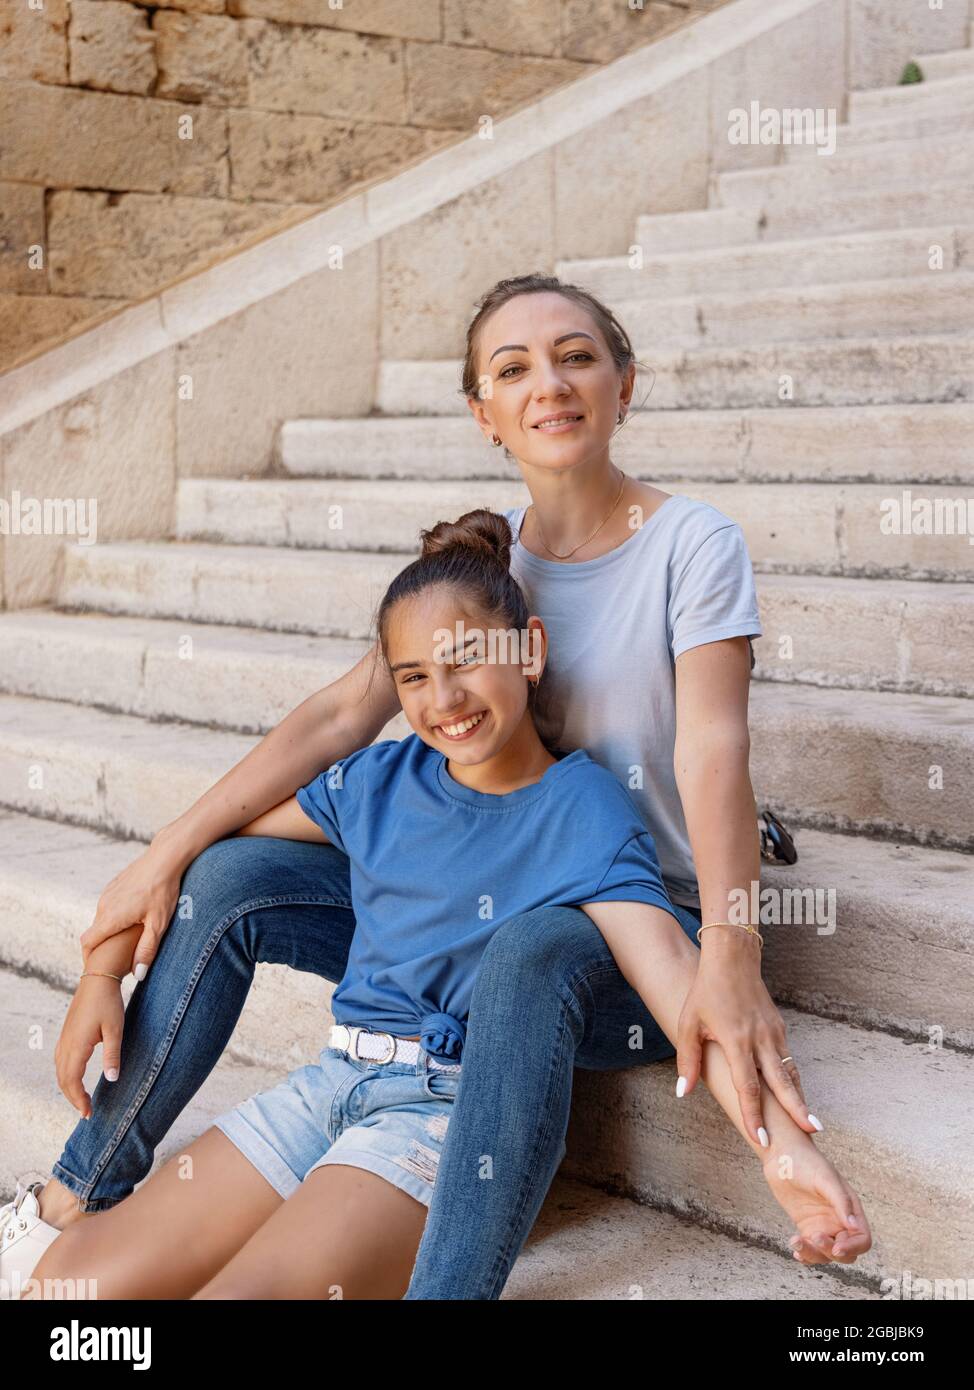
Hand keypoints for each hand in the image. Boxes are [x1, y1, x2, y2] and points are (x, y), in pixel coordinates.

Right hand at [54, 976, 125, 1118]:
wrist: (98, 978)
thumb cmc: (108, 1002)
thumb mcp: (115, 1030)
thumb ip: (113, 1056)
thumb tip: (112, 1080)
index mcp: (77, 1045)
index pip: (72, 1081)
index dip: (78, 1099)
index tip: (88, 1113)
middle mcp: (66, 1044)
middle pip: (63, 1079)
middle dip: (73, 1098)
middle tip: (87, 1112)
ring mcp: (64, 1038)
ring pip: (60, 1070)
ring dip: (69, 1087)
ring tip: (82, 1099)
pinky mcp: (67, 1033)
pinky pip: (61, 1060)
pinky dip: (66, 1075)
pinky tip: (75, 1078)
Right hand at [79, 837, 184, 973]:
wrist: (165, 857)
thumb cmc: (164, 890)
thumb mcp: (159, 923)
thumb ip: (146, 949)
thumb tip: (137, 975)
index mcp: (110, 917)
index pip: (88, 943)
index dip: (89, 959)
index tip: (98, 970)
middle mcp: (104, 905)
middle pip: (94, 933)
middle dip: (103, 948)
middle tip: (117, 961)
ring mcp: (107, 894)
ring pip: (101, 919)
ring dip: (109, 932)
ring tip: (127, 942)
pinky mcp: (114, 886)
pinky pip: (108, 907)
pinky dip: (114, 918)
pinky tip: (133, 920)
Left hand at [676, 932, 817, 1144]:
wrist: (732, 959)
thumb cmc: (706, 992)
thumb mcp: (689, 1024)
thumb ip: (687, 1061)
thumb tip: (682, 1092)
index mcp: (737, 1040)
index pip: (748, 1086)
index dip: (754, 1114)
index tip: (762, 1139)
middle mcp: (760, 1039)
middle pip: (781, 1082)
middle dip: (796, 1111)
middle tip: (811, 1134)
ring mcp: (773, 1033)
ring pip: (790, 1072)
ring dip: (800, 1098)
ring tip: (811, 1124)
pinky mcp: (779, 1028)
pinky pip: (788, 1059)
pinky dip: (793, 1080)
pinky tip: (795, 1096)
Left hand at [763, 1140, 871, 1265]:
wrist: (782, 1154)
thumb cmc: (806, 1161)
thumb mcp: (825, 1178)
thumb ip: (841, 1201)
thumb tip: (854, 1226)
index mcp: (850, 1209)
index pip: (862, 1239)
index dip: (852, 1248)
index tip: (836, 1248)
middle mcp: (839, 1220)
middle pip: (845, 1252)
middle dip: (831, 1252)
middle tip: (814, 1237)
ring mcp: (823, 1224)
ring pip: (826, 1254)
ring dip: (814, 1254)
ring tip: (796, 1241)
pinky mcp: (807, 1226)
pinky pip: (811, 1249)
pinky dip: (805, 1254)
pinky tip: (796, 1250)